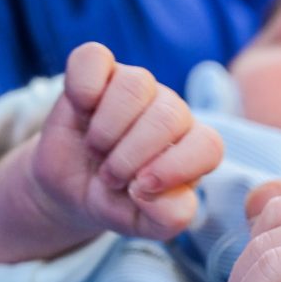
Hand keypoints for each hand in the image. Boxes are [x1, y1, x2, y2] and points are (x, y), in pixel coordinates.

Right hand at [30, 42, 222, 240]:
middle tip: (111, 176)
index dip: (173, 169)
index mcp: (193, 147)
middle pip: (168, 116)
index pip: (208, 145)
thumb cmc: (118, 202)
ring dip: (108, 129)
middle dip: (131, 155)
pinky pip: (94, 57)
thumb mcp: (145, 224)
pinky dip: (84, 86)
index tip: (139, 190)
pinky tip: (80, 110)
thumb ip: (168, 218)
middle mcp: (171, 111)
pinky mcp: (98, 70)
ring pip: (136, 84)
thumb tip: (162, 194)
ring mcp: (136, 86)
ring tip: (97, 150)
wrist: (72, 189)